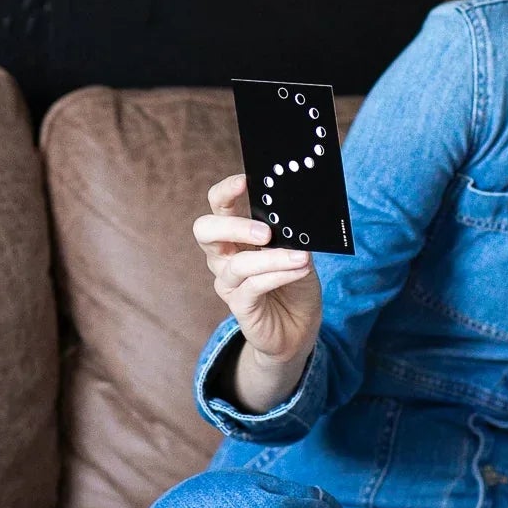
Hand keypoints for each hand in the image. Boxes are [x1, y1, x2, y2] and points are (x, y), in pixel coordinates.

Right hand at [193, 172, 320, 366]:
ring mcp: (229, 282)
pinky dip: (278, 275)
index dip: (225, 191)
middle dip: (233, 226)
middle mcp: (223, 256)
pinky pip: (253, 286)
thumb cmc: (294, 282)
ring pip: (238, 264)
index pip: (218, 205)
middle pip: (206, 231)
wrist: (298, 327)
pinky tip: (299, 269)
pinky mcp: (240, 305)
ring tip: (301, 256)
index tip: (244, 180)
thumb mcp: (296, 249)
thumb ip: (290, 232)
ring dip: (272, 258)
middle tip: (265, 232)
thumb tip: (296, 212)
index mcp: (234, 234)